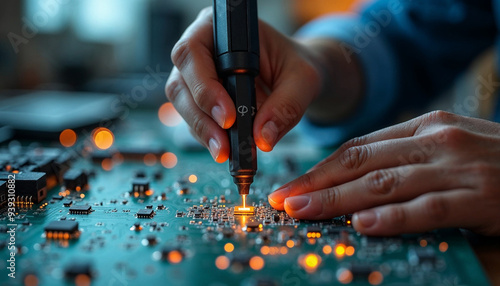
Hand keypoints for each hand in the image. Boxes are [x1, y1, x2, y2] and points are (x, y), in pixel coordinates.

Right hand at [165, 7, 320, 161]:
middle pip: (181, 82)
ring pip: (183, 104)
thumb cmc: (294, 66)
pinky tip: (225, 148)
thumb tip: (263, 138)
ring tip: (225, 152)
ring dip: (202, 131)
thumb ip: (287, 105)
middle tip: (223, 145)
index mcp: (222, 30)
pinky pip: (194, 119)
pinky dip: (208, 137)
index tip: (229, 118)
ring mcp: (195, 75)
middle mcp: (201, 49)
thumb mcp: (302, 80)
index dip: (205, 86)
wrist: (294, 76)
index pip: (195, 52)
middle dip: (201, 117)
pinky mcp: (198, 99)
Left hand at [268, 111, 499, 235]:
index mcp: (423, 126)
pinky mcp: (479, 197)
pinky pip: (427, 208)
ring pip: (384, 184)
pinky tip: (362, 224)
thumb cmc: (492, 160)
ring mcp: (457, 167)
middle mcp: (435, 140)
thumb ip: (403, 159)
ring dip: (338, 199)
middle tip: (284, 201)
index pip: (358, 148)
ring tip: (304, 211)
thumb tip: (354, 184)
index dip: (320, 168)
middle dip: (316, 184)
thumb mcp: (445, 146)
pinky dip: (392, 217)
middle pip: (361, 163)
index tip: (292, 185)